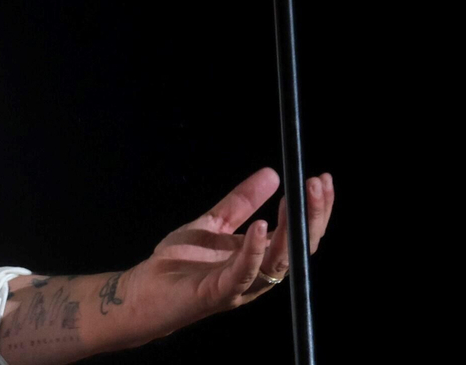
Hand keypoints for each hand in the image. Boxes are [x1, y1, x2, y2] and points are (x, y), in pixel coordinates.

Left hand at [117, 168, 334, 344]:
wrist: (144, 291)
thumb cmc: (180, 263)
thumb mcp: (213, 223)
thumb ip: (241, 202)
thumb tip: (272, 173)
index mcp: (260, 258)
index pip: (298, 236)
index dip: (314, 210)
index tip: (321, 179)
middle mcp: (258, 275)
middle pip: (298, 249)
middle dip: (312, 217)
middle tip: (316, 184)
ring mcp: (241, 286)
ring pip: (278, 262)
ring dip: (289, 231)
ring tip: (295, 199)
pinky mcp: (219, 292)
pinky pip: (243, 273)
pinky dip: (254, 251)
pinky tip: (261, 226)